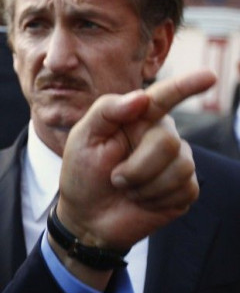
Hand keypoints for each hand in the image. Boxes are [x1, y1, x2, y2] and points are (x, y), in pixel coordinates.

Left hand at [57, 69, 214, 251]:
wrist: (88, 215)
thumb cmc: (83, 171)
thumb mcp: (83, 137)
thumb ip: (106, 111)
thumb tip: (141, 97)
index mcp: (137, 117)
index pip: (164, 97)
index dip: (186, 86)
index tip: (209, 76)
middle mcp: (161, 134)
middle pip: (167, 141)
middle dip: (136, 167)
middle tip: (115, 178)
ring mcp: (177, 161)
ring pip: (180, 167)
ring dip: (144, 186)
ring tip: (126, 189)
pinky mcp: (186, 188)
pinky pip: (184, 189)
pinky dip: (155, 200)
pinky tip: (141, 200)